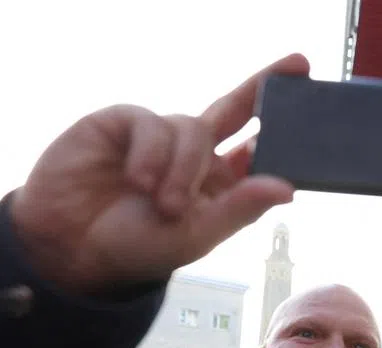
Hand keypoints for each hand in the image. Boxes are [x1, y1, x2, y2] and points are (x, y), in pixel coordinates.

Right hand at [10, 53, 310, 294]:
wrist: (72, 250)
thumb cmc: (136, 247)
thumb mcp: (197, 235)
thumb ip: (240, 208)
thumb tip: (287, 188)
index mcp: (219, 183)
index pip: (257, 149)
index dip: (280, 128)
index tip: (308, 104)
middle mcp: (193, 155)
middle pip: (235, 110)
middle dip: (264, 85)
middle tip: (299, 63)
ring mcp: (159, 136)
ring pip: (193, 129)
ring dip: (182, 168)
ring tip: (163, 204)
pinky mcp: (122, 123)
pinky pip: (151, 122)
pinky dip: (150, 154)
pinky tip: (138, 180)